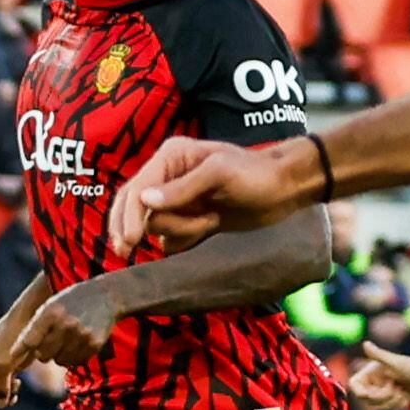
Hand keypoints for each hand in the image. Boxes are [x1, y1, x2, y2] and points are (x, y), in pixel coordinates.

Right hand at [0, 303, 31, 408]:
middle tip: (11, 390)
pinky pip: (4, 389)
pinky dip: (11, 392)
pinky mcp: (7, 368)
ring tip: (17, 386)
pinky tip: (18, 385)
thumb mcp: (5, 361)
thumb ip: (1, 384)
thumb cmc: (12, 334)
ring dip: (6, 396)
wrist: (28, 318)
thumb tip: (0, 403)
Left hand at [15, 281, 122, 369]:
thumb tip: (14, 355)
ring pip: (60, 361)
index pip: (30, 340)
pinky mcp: (95, 344)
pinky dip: (74, 356)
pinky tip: (79, 342)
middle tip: (52, 340)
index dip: (20, 351)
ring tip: (67, 340)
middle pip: (43, 355)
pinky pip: (76, 361)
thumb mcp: (49, 306)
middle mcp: (66, 324)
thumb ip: (33, 328)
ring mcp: (82, 335)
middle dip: (43, 351)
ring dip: (60, 355)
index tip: (12, 357)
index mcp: (51, 312)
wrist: (106, 296)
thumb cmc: (70, 301)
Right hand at [108, 134, 312, 257]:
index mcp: (171, 158)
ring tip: (209, 223)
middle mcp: (169, 178)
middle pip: (134, 208)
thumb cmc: (256, 174)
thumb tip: (144, 200)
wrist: (284, 190)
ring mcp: (180, 201)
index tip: (130, 240)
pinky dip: (184, 240)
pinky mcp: (191, 220)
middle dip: (131, 228)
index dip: (128, 215)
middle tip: (125, 251)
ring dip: (179, 231)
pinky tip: (208, 229)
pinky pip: (172, 238)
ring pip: (156, 226)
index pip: (136, 190)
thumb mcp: (220, 174)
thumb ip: (183, 189)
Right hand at [347, 341, 409, 409]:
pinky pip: (389, 409)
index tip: (368, 394)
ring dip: (391, 402)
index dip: (358, 392)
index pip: (354, 384)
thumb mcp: (395, 362)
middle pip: (367, 399)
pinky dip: (398, 405)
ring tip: (402, 392)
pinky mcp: (393, 399)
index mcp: (372, 372)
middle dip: (382, 397)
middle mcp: (376, 381)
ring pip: (379, 406)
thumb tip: (365, 344)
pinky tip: (406, 397)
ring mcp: (384, 391)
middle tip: (395, 388)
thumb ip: (379, 355)